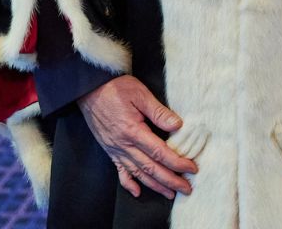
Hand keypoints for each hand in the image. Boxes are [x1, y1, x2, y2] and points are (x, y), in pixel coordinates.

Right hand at [77, 75, 197, 199]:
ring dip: (155, 185)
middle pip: (150, 168)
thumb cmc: (116, 88)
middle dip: (170, 180)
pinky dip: (129, 183)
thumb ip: (158, 111)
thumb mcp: (140, 94)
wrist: (90, 89)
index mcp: (133, 131)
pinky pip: (119, 171)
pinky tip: (137, 192)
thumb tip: (177, 125)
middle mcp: (124, 145)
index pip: (160, 153)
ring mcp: (115, 149)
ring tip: (169, 193)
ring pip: (138, 173)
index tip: (191, 168)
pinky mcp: (110, 150)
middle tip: (186, 188)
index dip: (177, 163)